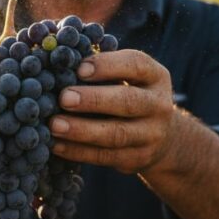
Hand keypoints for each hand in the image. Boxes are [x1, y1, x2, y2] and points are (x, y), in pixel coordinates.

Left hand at [49, 49, 176, 174]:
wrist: (163, 137)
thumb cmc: (130, 94)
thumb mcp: (128, 76)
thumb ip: (101, 67)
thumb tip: (58, 59)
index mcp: (155, 76)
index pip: (135, 65)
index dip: (107, 65)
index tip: (79, 68)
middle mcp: (158, 105)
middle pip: (127, 101)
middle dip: (93, 100)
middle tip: (64, 98)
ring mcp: (151, 135)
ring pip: (116, 134)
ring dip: (81, 130)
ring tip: (54, 125)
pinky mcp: (138, 159)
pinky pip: (106, 157)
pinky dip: (78, 151)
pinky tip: (56, 144)